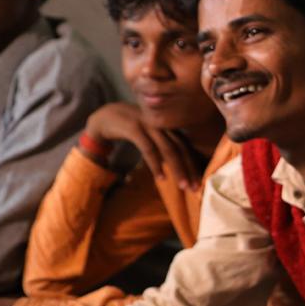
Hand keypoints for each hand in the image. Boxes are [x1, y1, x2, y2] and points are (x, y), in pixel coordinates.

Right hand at [83, 102, 198, 189]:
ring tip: (182, 186)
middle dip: (190, 169)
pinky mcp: (134, 128)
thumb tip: (178, 165)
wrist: (104, 117)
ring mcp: (149, 124)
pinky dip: (155, 164)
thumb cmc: (131, 129)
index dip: (194, 163)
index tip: (200, 181)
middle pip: (181, 148)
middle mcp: (162, 124)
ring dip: (177, 169)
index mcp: (168, 125)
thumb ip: (164, 145)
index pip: (186, 145)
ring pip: (168, 149)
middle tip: (196, 188)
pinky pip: (148, 149)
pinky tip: (161, 178)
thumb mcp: (151, 135)